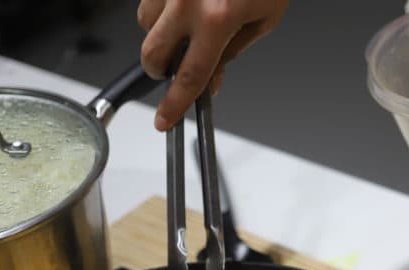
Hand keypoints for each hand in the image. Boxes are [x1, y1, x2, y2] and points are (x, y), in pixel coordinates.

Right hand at [137, 0, 288, 130]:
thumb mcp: (263, 19)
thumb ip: (231, 53)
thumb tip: (212, 78)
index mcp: (218, 18)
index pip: (190, 76)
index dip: (175, 104)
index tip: (164, 118)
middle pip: (153, 53)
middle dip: (161, 68)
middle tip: (176, 69)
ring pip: (145, 22)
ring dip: (161, 32)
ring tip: (188, 24)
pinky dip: (163, 6)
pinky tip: (187, 2)